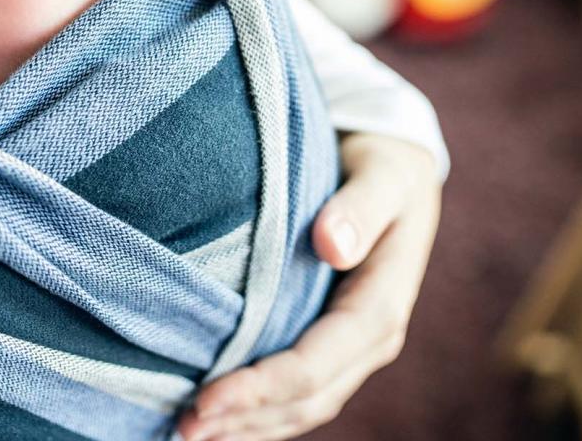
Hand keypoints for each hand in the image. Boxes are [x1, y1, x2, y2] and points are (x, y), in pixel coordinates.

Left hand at [176, 133, 441, 440]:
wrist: (399, 171)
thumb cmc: (385, 167)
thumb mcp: (383, 176)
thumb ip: (359, 208)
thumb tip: (332, 245)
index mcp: (381, 307)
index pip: (316, 365)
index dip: (262, 387)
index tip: (206, 397)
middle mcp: (369, 341)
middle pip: (305, 398)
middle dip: (245, 419)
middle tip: (183, 428)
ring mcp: (351, 349)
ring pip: (301, 407)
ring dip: (248, 426)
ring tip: (188, 434)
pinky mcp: (330, 343)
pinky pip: (297, 393)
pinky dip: (258, 412)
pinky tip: (218, 417)